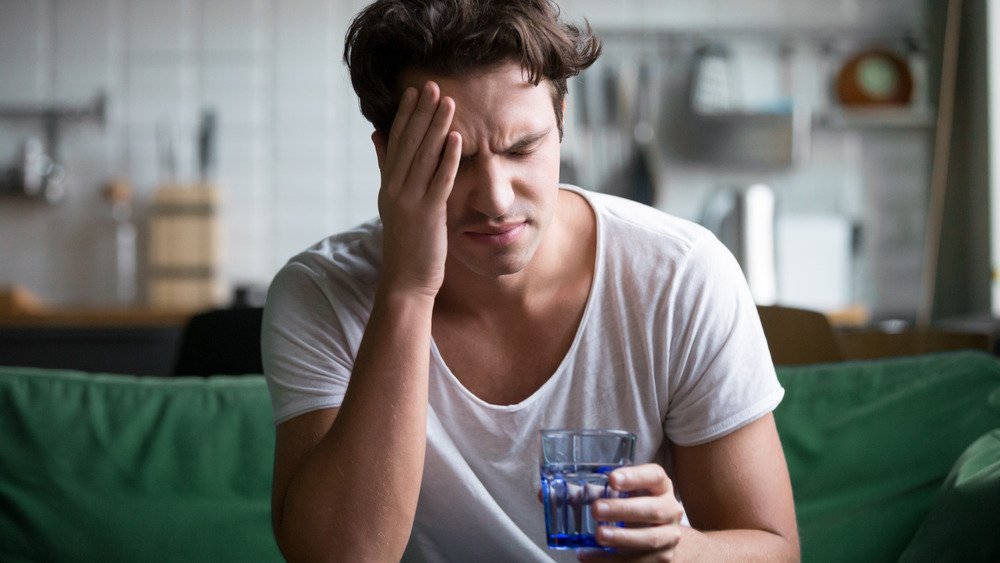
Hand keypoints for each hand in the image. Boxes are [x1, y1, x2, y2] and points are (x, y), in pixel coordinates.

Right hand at [372, 81, 461, 297]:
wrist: (405, 282)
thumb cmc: (406, 244)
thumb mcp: (392, 202)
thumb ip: (387, 168)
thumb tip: (377, 136)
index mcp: (387, 185)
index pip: (396, 143)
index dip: (406, 116)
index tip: (415, 92)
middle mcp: (394, 189)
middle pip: (409, 144)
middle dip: (421, 114)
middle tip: (433, 85)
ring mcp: (409, 201)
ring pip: (424, 158)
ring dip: (437, 128)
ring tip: (448, 103)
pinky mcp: (427, 215)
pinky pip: (438, 181)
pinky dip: (447, 159)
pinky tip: (457, 140)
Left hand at [577, 464, 684, 561]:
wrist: (662, 535)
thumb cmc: (638, 507)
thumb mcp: (627, 494)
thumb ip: (603, 491)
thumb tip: (570, 494)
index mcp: (661, 487)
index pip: (655, 476)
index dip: (635, 477)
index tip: (612, 479)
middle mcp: (670, 511)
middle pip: (653, 510)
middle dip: (624, 510)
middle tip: (597, 509)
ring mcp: (669, 536)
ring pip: (650, 539)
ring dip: (622, 537)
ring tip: (599, 535)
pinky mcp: (662, 559)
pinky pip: (638, 561)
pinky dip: (612, 560)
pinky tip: (591, 556)